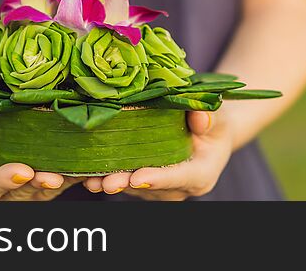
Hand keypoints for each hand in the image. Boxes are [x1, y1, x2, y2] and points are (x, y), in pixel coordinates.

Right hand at [0, 118, 79, 200]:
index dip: (4, 180)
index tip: (21, 171)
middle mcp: (1, 195)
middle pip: (22, 192)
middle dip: (38, 184)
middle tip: (53, 176)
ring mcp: (26, 189)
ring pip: (46, 189)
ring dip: (63, 179)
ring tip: (78, 170)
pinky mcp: (45, 179)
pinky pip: (63, 178)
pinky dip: (77, 171)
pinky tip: (92, 162)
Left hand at [82, 111, 232, 200]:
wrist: (208, 133)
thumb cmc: (213, 124)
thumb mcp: (218, 117)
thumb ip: (209, 118)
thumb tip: (200, 117)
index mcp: (200, 174)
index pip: (178, 178)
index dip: (157, 179)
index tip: (137, 177)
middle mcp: (180, 188)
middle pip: (149, 187)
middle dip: (125, 184)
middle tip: (104, 182)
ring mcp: (162, 189)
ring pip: (134, 187)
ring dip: (112, 182)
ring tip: (89, 178)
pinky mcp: (147, 185)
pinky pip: (127, 183)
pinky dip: (109, 177)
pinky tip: (87, 173)